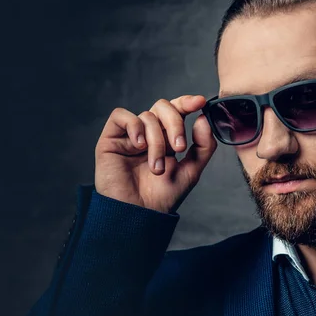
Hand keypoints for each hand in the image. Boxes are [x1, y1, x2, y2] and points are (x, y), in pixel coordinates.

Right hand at [94, 95, 216, 213]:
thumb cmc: (163, 196)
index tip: (200, 102)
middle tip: (179, 147)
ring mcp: (130, 135)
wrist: (139, 214)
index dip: (187, 102)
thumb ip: (203, 145)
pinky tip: (139, 145)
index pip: (177, 110)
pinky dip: (134, 127)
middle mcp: (149, 133)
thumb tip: (204, 118)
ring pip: (147, 116)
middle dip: (175, 124)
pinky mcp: (111, 139)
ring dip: (156, 141)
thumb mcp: (192, 170)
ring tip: (156, 166)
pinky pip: (121, 116)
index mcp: (167, 137)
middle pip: (163, 107)